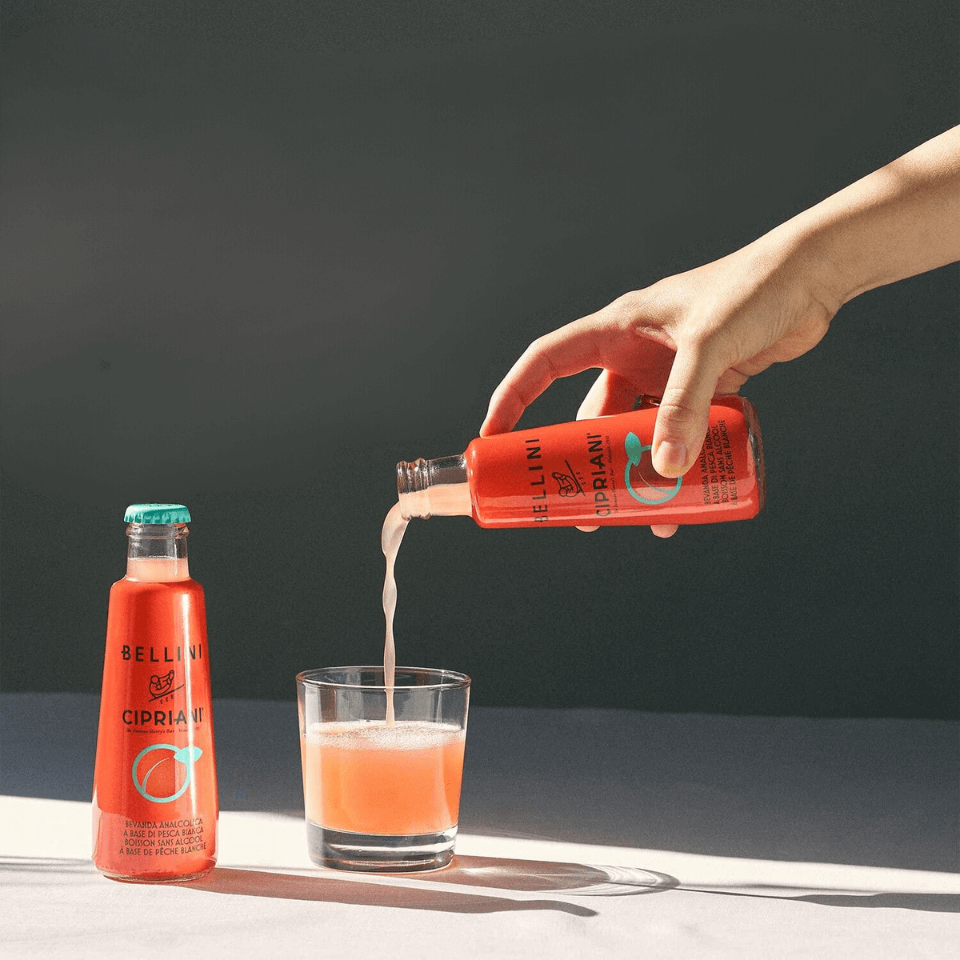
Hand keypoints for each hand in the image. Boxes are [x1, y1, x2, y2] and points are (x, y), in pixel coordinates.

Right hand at [480, 233, 835, 535]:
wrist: (812, 278)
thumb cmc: (753, 289)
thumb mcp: (710, 344)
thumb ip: (686, 404)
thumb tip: (662, 471)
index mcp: (617, 328)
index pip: (546, 362)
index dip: (514, 398)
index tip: (493, 439)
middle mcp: (636, 351)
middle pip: (591, 413)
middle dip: (582, 459)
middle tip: (576, 503)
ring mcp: (669, 371)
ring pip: (636, 431)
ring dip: (633, 470)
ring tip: (637, 513)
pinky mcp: (703, 387)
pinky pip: (676, 433)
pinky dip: (676, 463)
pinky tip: (684, 494)